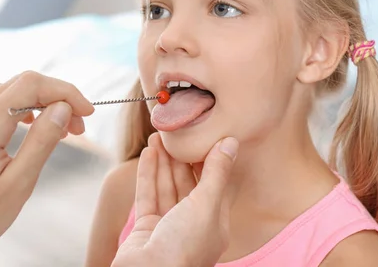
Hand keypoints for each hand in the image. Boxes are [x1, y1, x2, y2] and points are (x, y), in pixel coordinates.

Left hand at [0, 71, 93, 266]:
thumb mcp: (17, 185)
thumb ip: (41, 142)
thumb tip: (63, 109)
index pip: (31, 85)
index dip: (65, 93)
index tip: (88, 113)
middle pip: (24, 81)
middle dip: (59, 97)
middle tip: (79, 126)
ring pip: (13, 87)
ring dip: (43, 100)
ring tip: (62, 127)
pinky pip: (1, 100)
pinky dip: (26, 105)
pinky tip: (36, 124)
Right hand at [113, 133, 238, 266]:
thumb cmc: (184, 247)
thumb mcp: (206, 205)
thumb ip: (216, 173)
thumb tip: (231, 142)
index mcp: (213, 222)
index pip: (213, 184)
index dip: (208, 158)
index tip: (204, 134)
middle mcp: (191, 223)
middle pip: (187, 182)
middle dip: (181, 156)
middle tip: (175, 131)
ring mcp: (167, 226)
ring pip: (166, 186)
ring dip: (162, 160)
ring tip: (158, 135)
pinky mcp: (146, 227)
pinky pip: (148, 195)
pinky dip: (147, 174)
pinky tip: (147, 153)